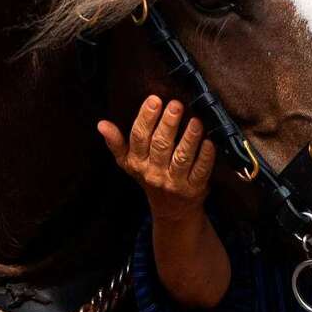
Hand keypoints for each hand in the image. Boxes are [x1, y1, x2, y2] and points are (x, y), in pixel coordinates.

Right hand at [98, 95, 216, 221]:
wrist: (172, 211)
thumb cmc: (150, 176)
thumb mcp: (129, 162)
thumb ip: (116, 142)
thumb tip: (101, 124)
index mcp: (137, 162)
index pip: (139, 137)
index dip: (146, 118)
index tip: (154, 99)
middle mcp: (154, 172)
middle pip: (160, 145)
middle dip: (168, 124)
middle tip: (176, 104)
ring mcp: (174, 182)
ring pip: (181, 158)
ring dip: (189, 139)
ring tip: (195, 121)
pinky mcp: (194, 189)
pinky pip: (200, 171)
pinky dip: (205, 157)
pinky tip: (209, 142)